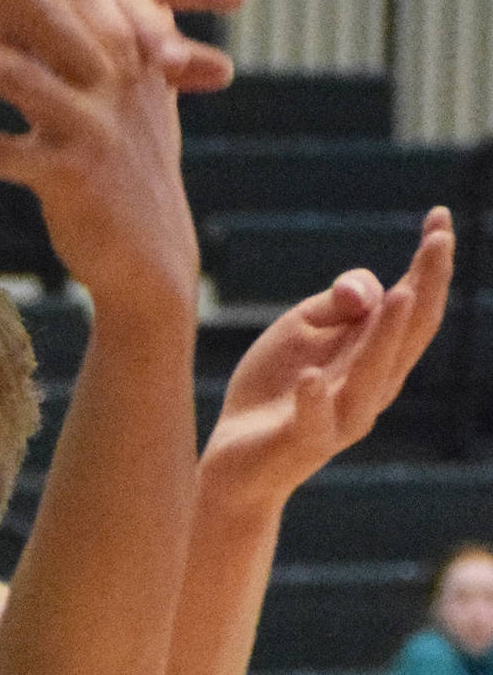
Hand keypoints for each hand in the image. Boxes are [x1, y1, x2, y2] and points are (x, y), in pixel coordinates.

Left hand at [0, 0, 200, 306]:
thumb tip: (131, 12)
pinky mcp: (70, 176)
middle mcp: (116, 86)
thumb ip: (133, 61)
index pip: (69, 5)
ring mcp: (93, 129)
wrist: (153, 265)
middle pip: (47, 20)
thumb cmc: (135, 185)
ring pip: (17, 78)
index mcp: (130, 64)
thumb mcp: (144, 111)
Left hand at [203, 211, 452, 509]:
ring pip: (373, 377)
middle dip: (426, 286)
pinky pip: (313, 421)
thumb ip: (336, 304)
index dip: (429, 264)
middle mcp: (372, 386)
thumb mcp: (301, 329)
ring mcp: (341, 418)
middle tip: (438, 239)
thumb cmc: (276, 387)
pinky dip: (314, 400)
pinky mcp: (304, 442)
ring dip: (386, 336)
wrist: (235, 458)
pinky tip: (311, 376)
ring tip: (400, 294)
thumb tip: (369, 290)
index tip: (439, 217)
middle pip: (409, 336)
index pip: (412, 306)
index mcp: (376, 355)